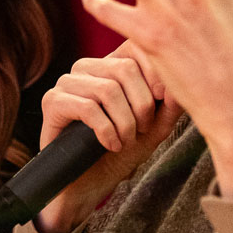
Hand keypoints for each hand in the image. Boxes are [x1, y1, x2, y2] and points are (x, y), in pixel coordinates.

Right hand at [34, 43, 184, 232]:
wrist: (88, 185)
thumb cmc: (120, 153)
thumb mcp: (154, 127)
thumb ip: (170, 104)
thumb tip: (180, 83)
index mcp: (109, 65)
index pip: (135, 46)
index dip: (154, 72)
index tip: (163, 102)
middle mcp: (86, 68)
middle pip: (124, 69)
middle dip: (142, 105)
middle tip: (142, 131)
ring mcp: (66, 83)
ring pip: (108, 89)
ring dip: (125, 123)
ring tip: (126, 141)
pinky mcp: (52, 103)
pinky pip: (88, 108)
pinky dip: (106, 131)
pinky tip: (111, 145)